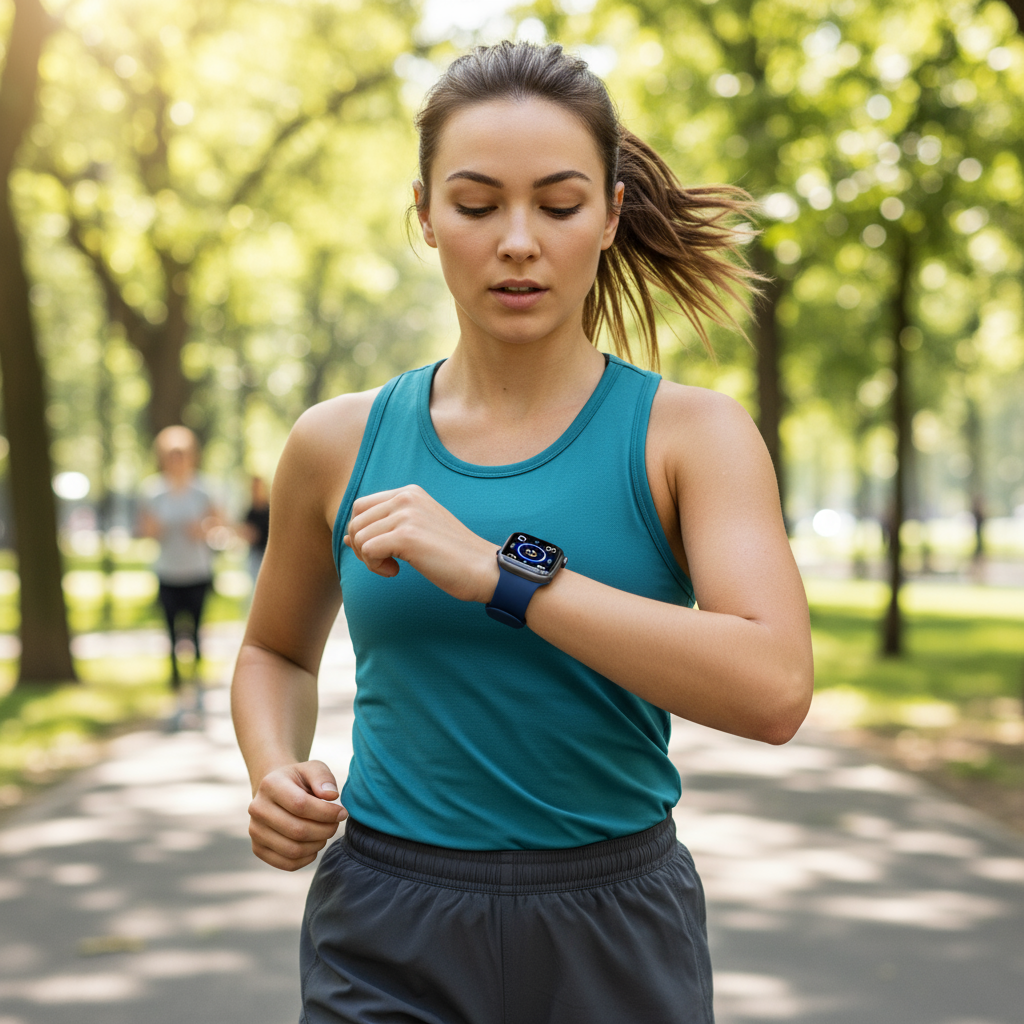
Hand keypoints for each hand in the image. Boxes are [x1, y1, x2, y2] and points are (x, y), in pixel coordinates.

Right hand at [247, 760, 347, 870]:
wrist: (277, 792)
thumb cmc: (300, 781)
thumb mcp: (313, 769)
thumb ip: (324, 778)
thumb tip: (331, 797)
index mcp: (270, 784)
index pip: (300, 805)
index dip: (326, 812)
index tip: (342, 812)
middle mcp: (257, 808)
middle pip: (297, 830)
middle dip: (325, 830)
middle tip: (335, 824)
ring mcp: (255, 831)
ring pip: (293, 850)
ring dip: (317, 844)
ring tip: (325, 832)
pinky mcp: (258, 849)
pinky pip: (287, 863)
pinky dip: (307, 858)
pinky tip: (314, 845)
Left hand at [344, 484, 498, 603]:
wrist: (482, 569)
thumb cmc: (451, 556)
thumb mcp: (416, 533)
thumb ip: (384, 528)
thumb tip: (346, 536)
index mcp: (410, 492)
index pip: (360, 507)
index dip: (362, 533)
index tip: (383, 552)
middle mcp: (406, 497)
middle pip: (355, 521)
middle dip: (361, 547)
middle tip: (384, 562)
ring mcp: (407, 514)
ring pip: (358, 536)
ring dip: (369, 559)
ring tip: (393, 567)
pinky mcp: (407, 535)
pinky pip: (367, 550)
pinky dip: (375, 567)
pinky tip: (396, 572)